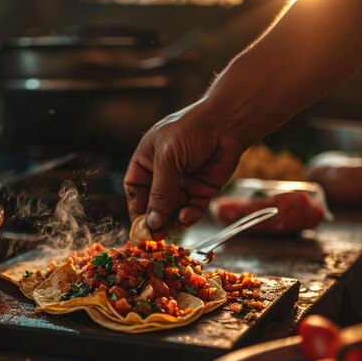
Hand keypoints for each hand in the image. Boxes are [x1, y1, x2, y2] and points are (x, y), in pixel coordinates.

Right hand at [123, 98, 246, 239]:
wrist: (226, 123)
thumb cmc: (190, 131)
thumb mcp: (167, 160)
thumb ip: (160, 193)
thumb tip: (152, 224)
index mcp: (146, 161)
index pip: (134, 190)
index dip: (135, 208)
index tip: (138, 226)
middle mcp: (162, 174)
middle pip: (153, 204)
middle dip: (154, 220)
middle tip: (156, 236)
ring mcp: (182, 183)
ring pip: (172, 211)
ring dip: (171, 220)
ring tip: (172, 227)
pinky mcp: (201, 190)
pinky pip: (191, 210)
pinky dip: (188, 216)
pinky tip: (187, 216)